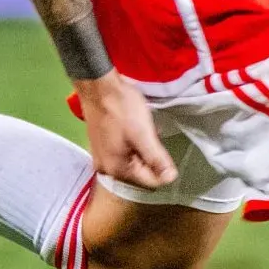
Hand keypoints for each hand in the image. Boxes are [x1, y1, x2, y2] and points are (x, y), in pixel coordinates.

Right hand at [72, 71, 172, 188]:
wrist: (97, 85)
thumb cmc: (121, 109)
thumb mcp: (143, 133)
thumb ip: (157, 159)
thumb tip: (171, 179)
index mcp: (117, 170)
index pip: (150, 183)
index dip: (162, 168)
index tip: (162, 148)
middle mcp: (106, 169)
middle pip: (140, 174)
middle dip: (150, 158)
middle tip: (150, 136)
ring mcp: (101, 158)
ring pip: (132, 163)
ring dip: (141, 150)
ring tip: (141, 131)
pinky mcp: (100, 147)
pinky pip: (122, 154)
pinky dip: (132, 145)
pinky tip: (132, 129)